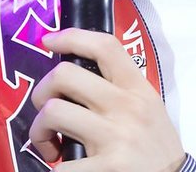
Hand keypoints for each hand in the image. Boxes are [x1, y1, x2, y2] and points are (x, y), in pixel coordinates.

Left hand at [29, 28, 185, 171]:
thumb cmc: (157, 145)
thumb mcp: (149, 106)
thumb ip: (121, 88)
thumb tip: (78, 76)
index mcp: (137, 88)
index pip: (105, 46)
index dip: (72, 36)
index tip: (49, 40)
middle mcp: (126, 106)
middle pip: (65, 74)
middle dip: (41, 91)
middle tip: (45, 110)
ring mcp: (115, 136)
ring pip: (53, 112)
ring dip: (39, 131)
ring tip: (49, 144)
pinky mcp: (106, 168)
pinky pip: (60, 165)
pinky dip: (54, 168)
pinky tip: (63, 169)